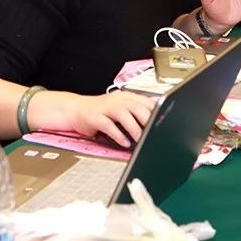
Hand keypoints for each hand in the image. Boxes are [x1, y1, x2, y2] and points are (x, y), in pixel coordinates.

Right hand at [40, 90, 154, 147]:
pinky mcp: (95, 117)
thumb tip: (156, 122)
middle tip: (155, 133)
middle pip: (137, 107)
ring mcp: (105, 107)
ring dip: (134, 128)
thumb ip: (136, 113)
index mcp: (126, 97)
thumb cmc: (100, 112)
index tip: (165, 124)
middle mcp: (117, 100)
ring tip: (141, 140)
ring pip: (124, 115)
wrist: (75, 110)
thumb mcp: (120, 109)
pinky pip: (109, 126)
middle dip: (147, 120)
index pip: (146, 102)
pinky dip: (118, 135)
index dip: (157, 112)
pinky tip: (124, 142)